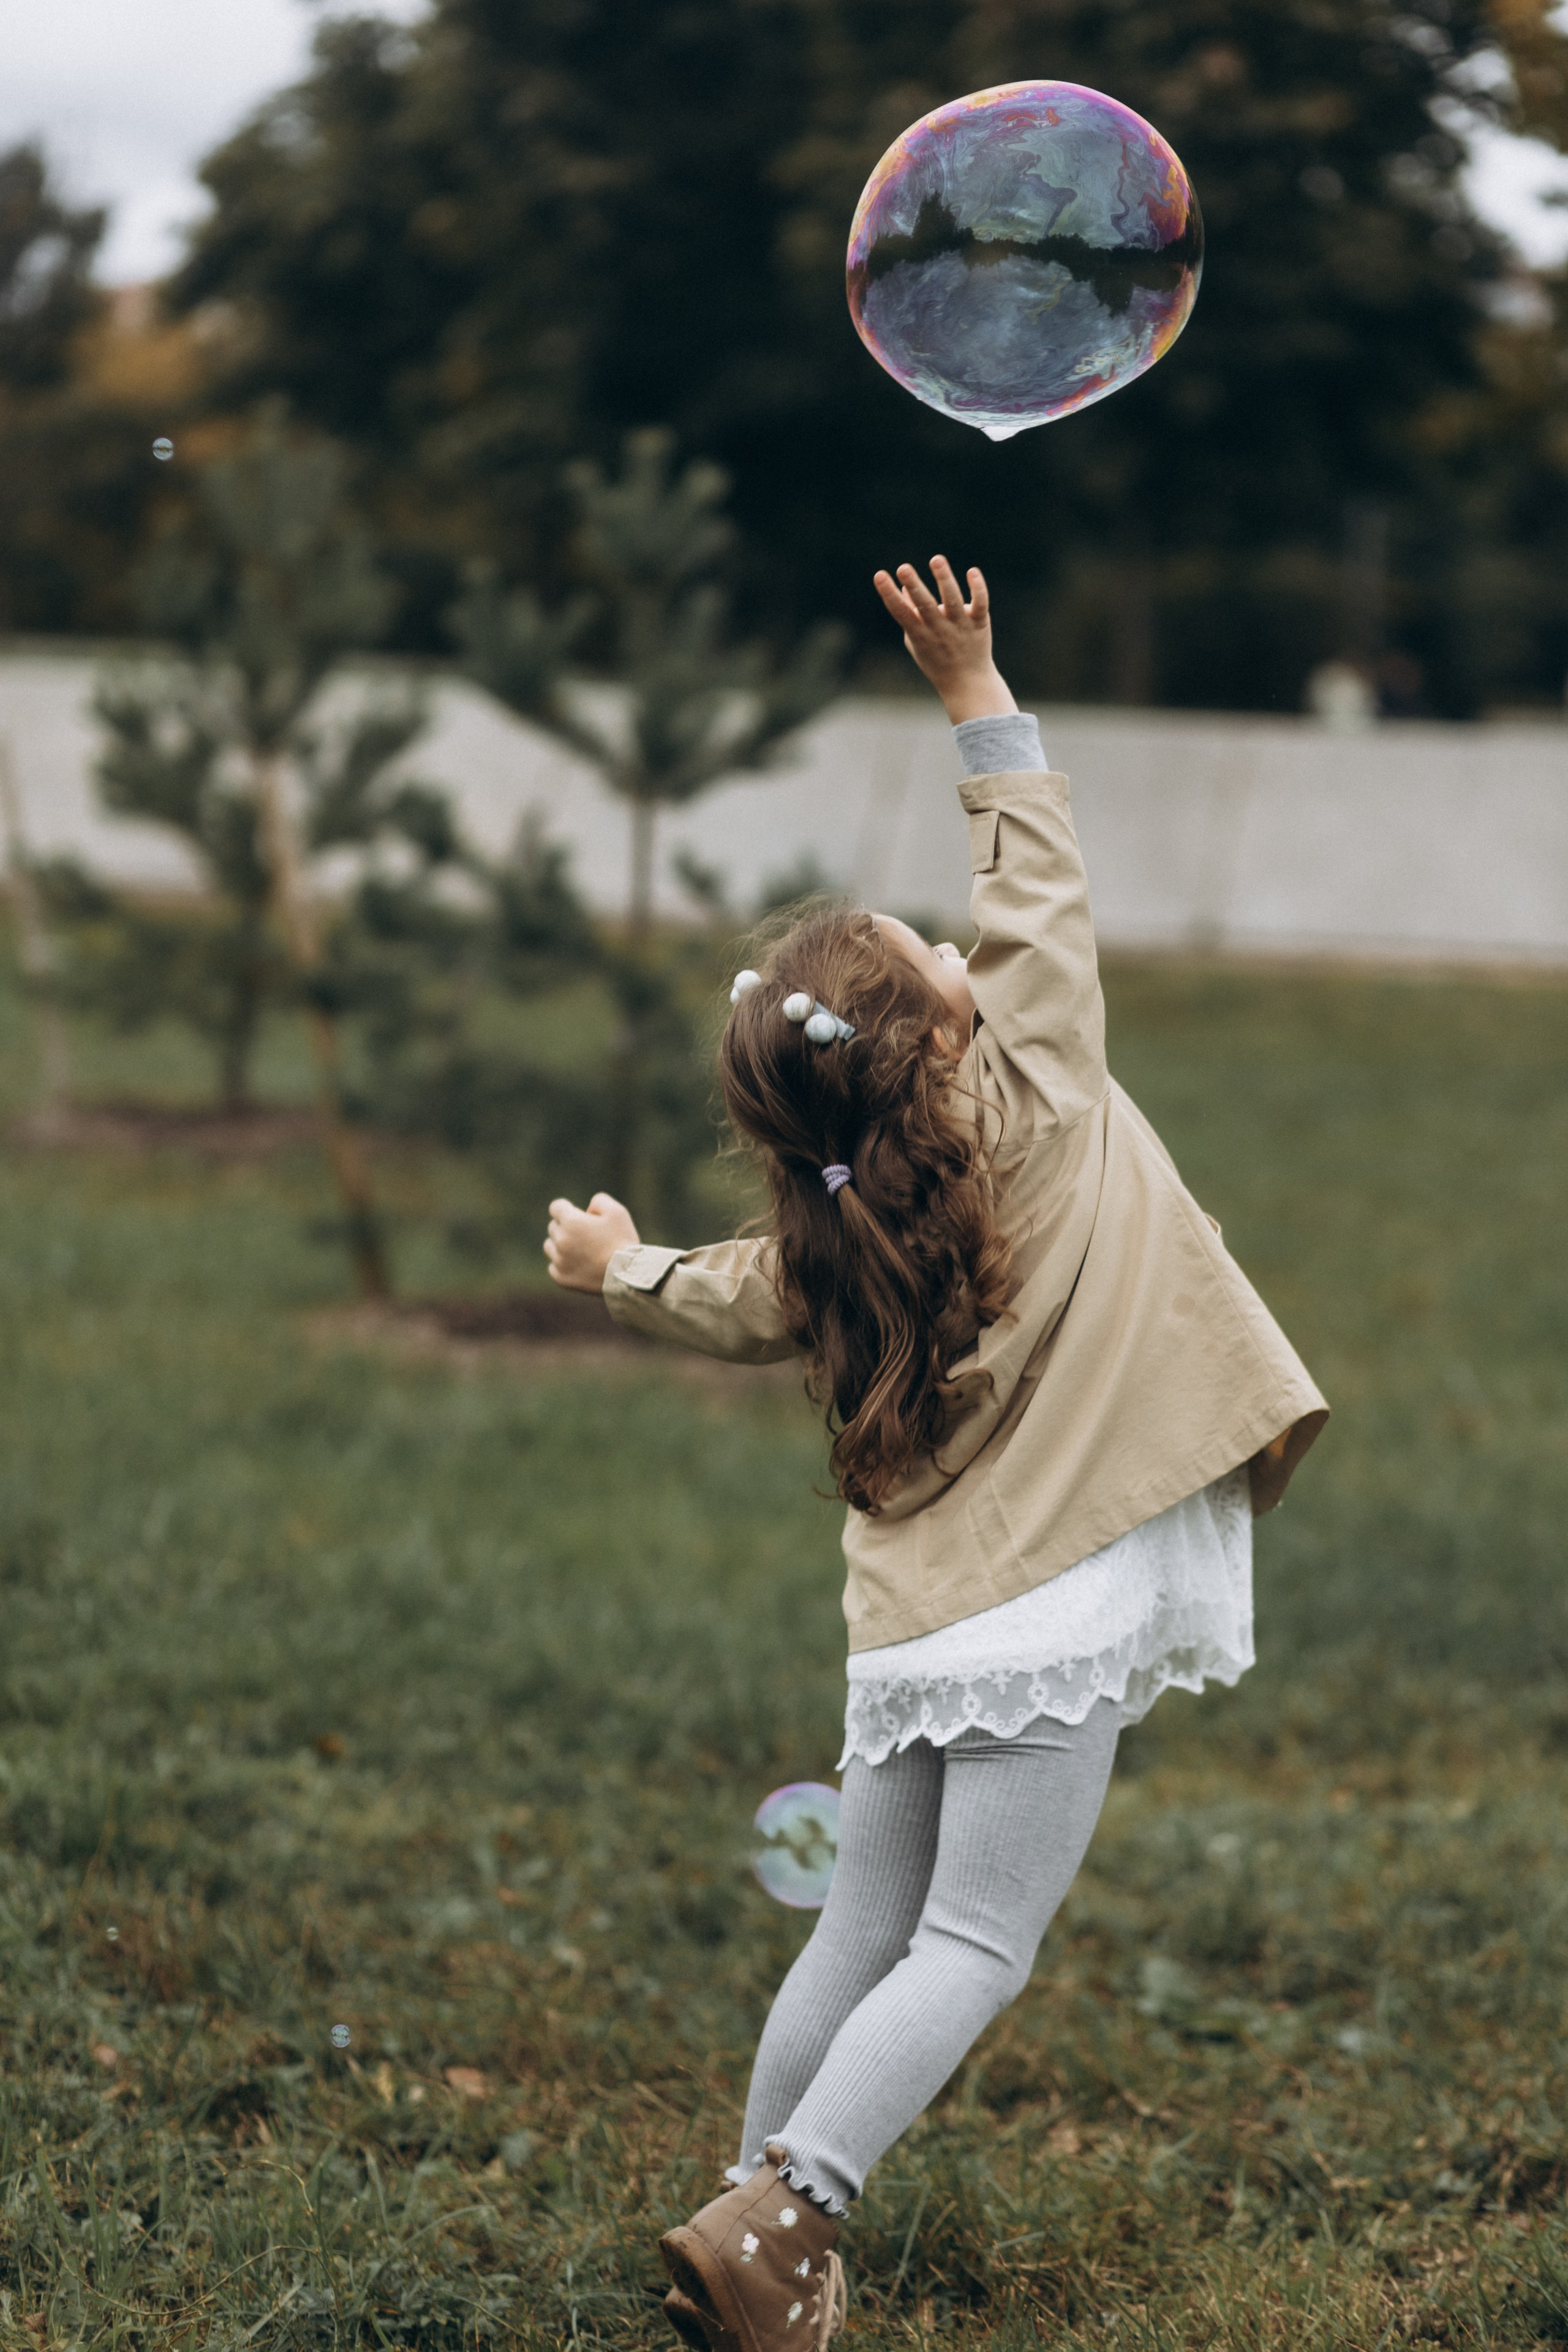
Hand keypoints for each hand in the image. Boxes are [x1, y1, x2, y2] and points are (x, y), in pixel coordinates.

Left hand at [545, 1192, 639, 1292]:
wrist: (627, 1275)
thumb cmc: (623, 1241)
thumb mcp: (617, 1211)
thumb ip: (599, 1201)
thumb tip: (587, 1210)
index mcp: (571, 1222)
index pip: (556, 1207)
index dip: (567, 1208)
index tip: (578, 1215)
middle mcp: (561, 1241)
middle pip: (553, 1226)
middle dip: (566, 1226)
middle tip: (586, 1234)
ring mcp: (560, 1261)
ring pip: (549, 1246)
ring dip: (560, 1244)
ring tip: (579, 1249)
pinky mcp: (562, 1278)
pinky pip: (553, 1266)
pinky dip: (562, 1264)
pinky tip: (578, 1264)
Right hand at [872, 556, 1016, 723]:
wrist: (968, 684)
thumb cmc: (937, 661)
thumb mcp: (917, 642)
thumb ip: (909, 615)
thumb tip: (901, 587)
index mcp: (920, 635)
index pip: (901, 613)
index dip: (889, 594)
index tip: (879, 576)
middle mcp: (939, 630)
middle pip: (925, 606)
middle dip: (914, 586)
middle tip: (903, 568)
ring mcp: (960, 627)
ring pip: (953, 601)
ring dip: (944, 580)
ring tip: (936, 560)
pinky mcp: (980, 624)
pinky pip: (980, 604)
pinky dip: (977, 589)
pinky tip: (972, 572)